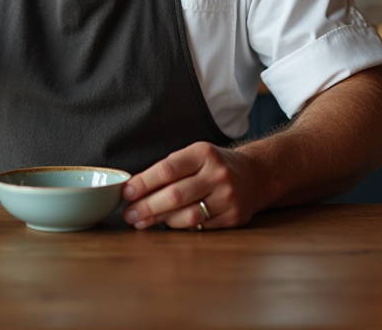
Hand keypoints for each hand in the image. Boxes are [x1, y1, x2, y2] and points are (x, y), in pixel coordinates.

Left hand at [120, 141, 260, 230]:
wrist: (255, 175)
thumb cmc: (214, 166)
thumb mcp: (194, 156)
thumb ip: (168, 170)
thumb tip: (133, 190)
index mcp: (203, 154)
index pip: (167, 170)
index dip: (144, 183)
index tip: (126, 193)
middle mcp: (218, 174)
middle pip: (175, 195)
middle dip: (147, 207)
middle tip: (129, 214)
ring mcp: (228, 197)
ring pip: (187, 215)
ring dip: (161, 221)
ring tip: (143, 222)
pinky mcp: (234, 217)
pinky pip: (200, 227)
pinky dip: (180, 227)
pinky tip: (167, 225)